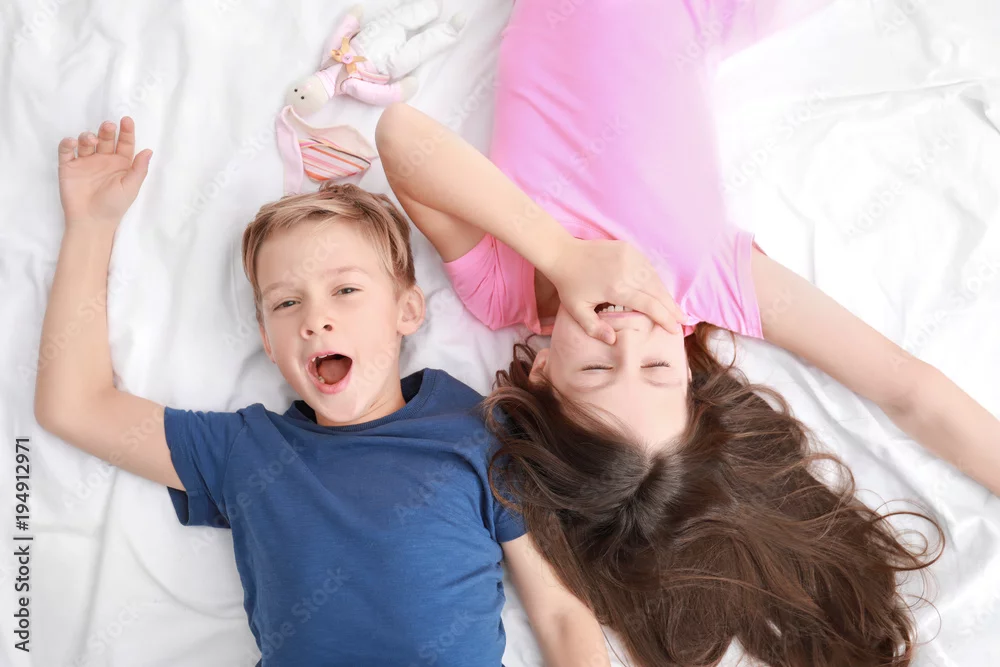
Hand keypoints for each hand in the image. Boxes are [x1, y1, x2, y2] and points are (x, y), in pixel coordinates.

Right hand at [58, 117, 151, 225]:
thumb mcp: (131, 187)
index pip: (124, 143)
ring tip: (92, 139)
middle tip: (109, 126)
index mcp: (120, 164)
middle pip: (105, 139)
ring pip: (86, 141)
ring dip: (88, 136)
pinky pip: (66, 150)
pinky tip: (73, 142)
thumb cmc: (114, 205)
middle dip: (107, 131)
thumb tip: (149, 150)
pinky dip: (68, 143)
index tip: (127, 120)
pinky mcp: (68, 166)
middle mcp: (103, 160)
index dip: (126, 132)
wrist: (92, 221)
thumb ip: (139, 169)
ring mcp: (85, 162)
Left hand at [546, 238, 686, 342]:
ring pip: (655, 279)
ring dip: (666, 294)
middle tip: (684, 321)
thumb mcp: (577, 311)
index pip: (649, 305)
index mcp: (617, 288)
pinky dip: (655, 281)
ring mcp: (630, 257)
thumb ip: (595, 328)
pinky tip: (660, 292)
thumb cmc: (569, 285)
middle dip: (672, 308)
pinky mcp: (629, 249)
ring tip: (675, 309)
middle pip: (658, 292)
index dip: (665, 317)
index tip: (675, 329)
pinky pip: (648, 267)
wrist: (563, 253)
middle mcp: (628, 271)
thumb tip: (614, 340)